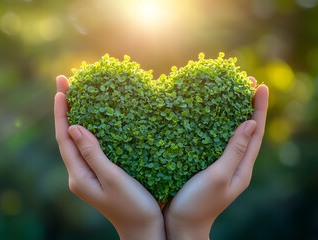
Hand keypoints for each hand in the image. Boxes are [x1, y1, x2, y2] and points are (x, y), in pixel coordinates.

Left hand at [54, 75, 164, 239]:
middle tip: (64, 81)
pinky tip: (95, 119)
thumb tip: (74, 127)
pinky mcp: (98, 175)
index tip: (60, 89)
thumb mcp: (114, 179)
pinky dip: (89, 129)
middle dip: (65, 109)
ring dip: (75, 116)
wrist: (144, 232)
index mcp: (78, 176)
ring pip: (77, 141)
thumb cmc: (134, 207)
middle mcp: (78, 175)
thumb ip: (93, 153)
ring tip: (77, 93)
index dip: (61, 113)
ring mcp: (87, 175)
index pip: (64, 138)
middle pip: (67, 136)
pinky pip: (88, 147)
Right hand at [163, 77, 268, 239]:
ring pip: (229, 136)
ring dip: (231, 115)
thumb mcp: (218, 176)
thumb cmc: (197, 204)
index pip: (256, 133)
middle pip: (246, 132)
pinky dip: (213, 128)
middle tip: (243, 84)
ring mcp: (219, 168)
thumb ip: (234, 151)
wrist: (180, 227)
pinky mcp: (204, 168)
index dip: (259, 109)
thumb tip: (250, 123)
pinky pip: (213, 143)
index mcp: (241, 168)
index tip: (259, 86)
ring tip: (227, 95)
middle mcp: (234, 166)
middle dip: (248, 108)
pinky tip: (204, 120)